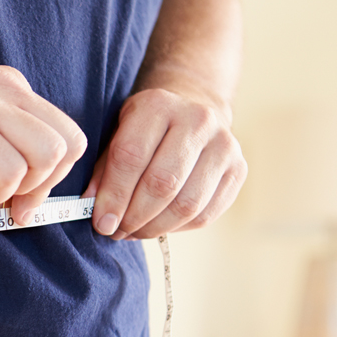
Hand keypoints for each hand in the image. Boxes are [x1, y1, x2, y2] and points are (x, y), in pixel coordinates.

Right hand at [0, 51, 86, 225]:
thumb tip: (4, 189)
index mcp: (4, 88)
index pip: (62, 132)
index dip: (51, 174)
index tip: (19, 198)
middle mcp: (4, 91)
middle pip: (67, 144)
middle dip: (44, 186)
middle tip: (6, 203)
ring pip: (47, 156)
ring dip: (17, 187)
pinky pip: (9, 170)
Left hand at [82, 88, 246, 239]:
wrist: (191, 114)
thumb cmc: (144, 132)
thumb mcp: (116, 136)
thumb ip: (103, 171)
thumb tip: (98, 213)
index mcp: (158, 105)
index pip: (131, 156)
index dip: (113, 196)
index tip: (101, 222)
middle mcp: (197, 120)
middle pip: (162, 183)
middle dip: (134, 216)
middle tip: (116, 231)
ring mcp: (224, 145)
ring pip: (186, 205)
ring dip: (154, 228)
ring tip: (134, 231)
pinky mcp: (239, 170)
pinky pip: (206, 214)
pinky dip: (177, 228)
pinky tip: (158, 225)